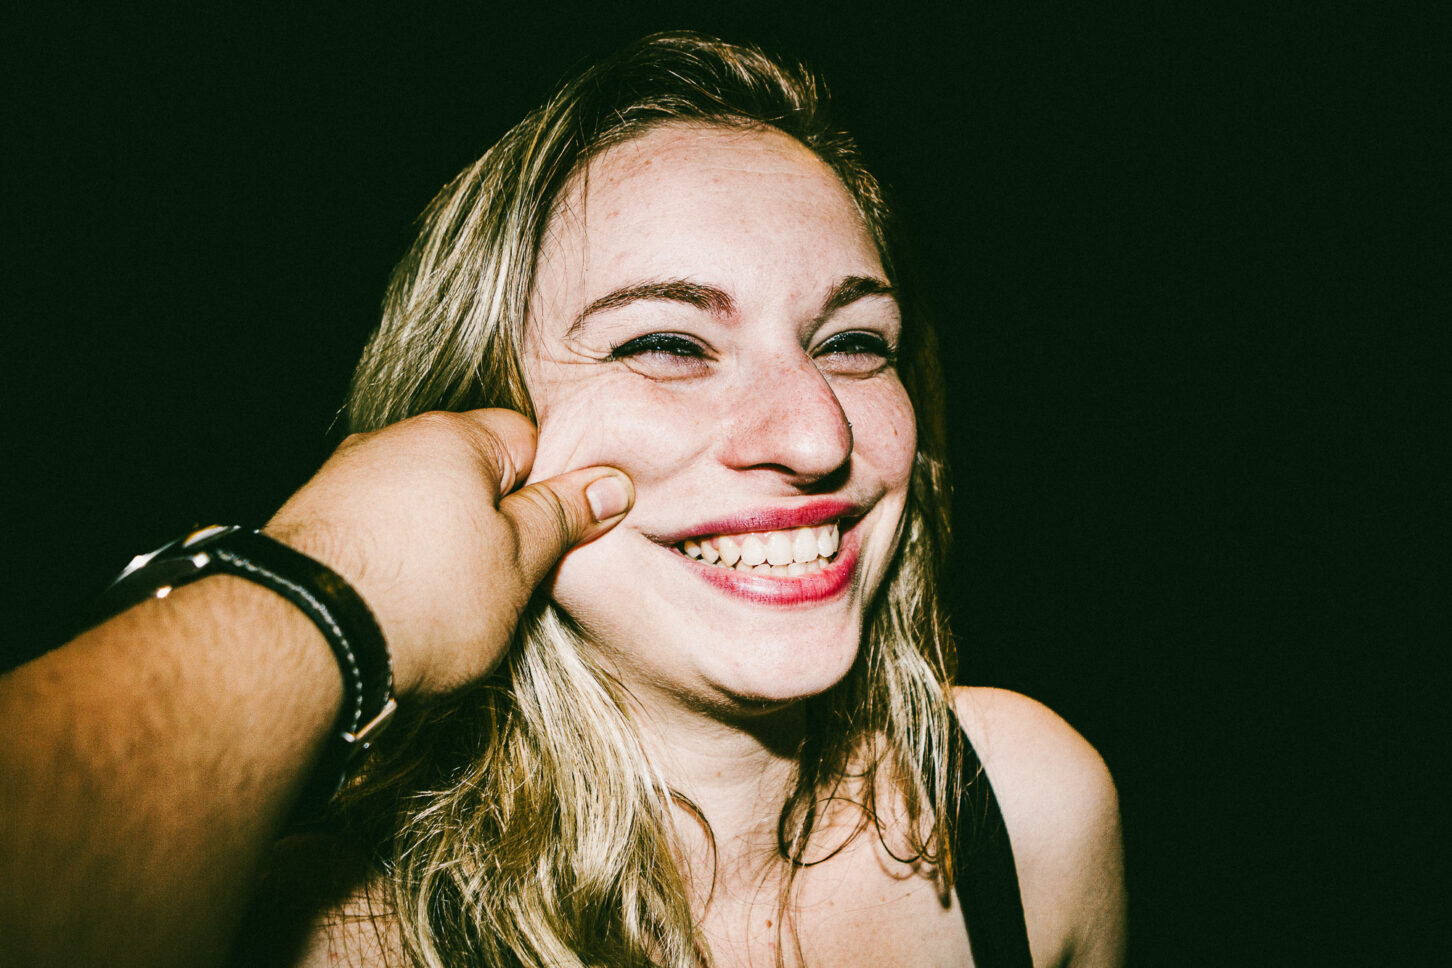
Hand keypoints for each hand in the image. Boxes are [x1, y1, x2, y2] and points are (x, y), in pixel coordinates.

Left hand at [265, 409, 631, 696]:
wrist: (304, 643)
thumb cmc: (424, 599)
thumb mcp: (518, 563)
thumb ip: (563, 517)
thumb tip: (611, 484)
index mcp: (452, 438)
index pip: (526, 442)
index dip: (549, 494)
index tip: (556, 541)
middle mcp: (390, 444)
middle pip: (468, 475)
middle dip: (492, 524)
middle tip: (507, 585)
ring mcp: (341, 483)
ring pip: (417, 507)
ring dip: (438, 547)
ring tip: (445, 608)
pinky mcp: (306, 527)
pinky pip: (372, 534)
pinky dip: (390, 565)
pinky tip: (395, 609)